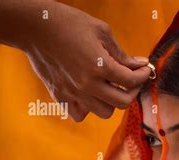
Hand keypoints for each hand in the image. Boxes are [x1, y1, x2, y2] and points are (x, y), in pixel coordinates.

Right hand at [22, 1, 149, 120]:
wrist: (34, 27)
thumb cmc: (68, 24)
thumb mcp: (101, 32)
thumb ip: (121, 53)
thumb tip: (138, 65)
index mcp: (100, 66)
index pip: (131, 81)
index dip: (143, 76)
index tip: (145, 70)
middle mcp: (88, 84)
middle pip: (122, 102)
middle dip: (132, 91)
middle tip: (131, 81)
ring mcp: (73, 93)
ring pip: (104, 112)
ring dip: (111, 101)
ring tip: (109, 88)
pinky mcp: (60, 96)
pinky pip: (79, 115)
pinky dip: (88, 109)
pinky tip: (89, 95)